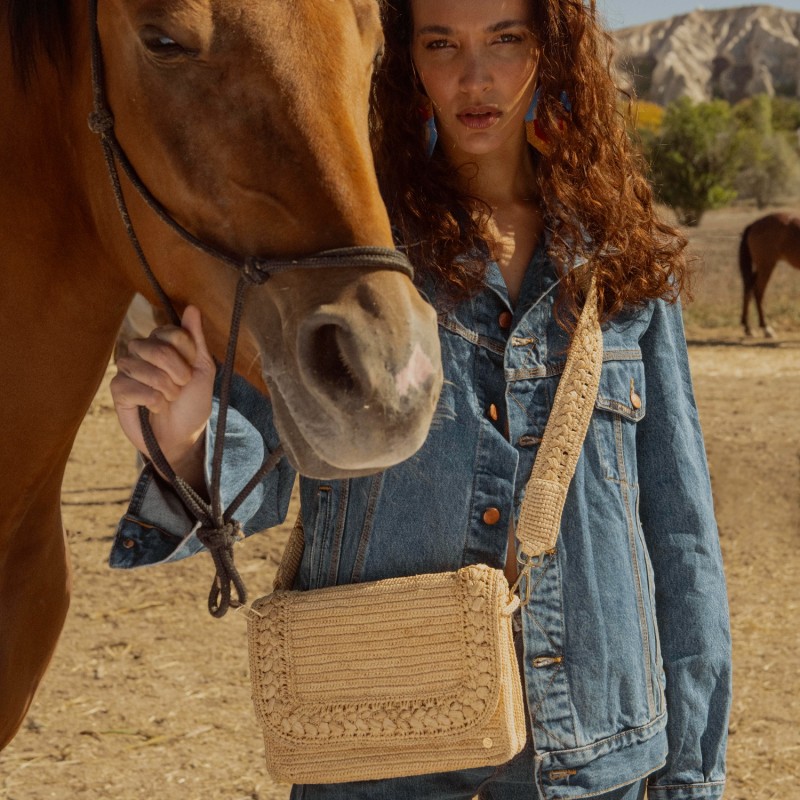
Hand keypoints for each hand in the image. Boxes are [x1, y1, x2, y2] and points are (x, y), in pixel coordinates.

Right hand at [110, 305, 214, 487]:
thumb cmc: (193, 403)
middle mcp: (143, 351)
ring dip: (165, 390)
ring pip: (143, 368)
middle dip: (177, 374)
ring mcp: (128, 369)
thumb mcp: (204, 370)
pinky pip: (130, 387)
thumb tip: (192, 307)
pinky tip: (154, 407)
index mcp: (164, 342)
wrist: (182, 436)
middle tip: (181, 387)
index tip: (192, 371)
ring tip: (169, 399)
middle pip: (157, 349)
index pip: (173, 333)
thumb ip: (197, 339)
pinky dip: (151, 400)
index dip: (187, 355)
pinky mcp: (117, 390)